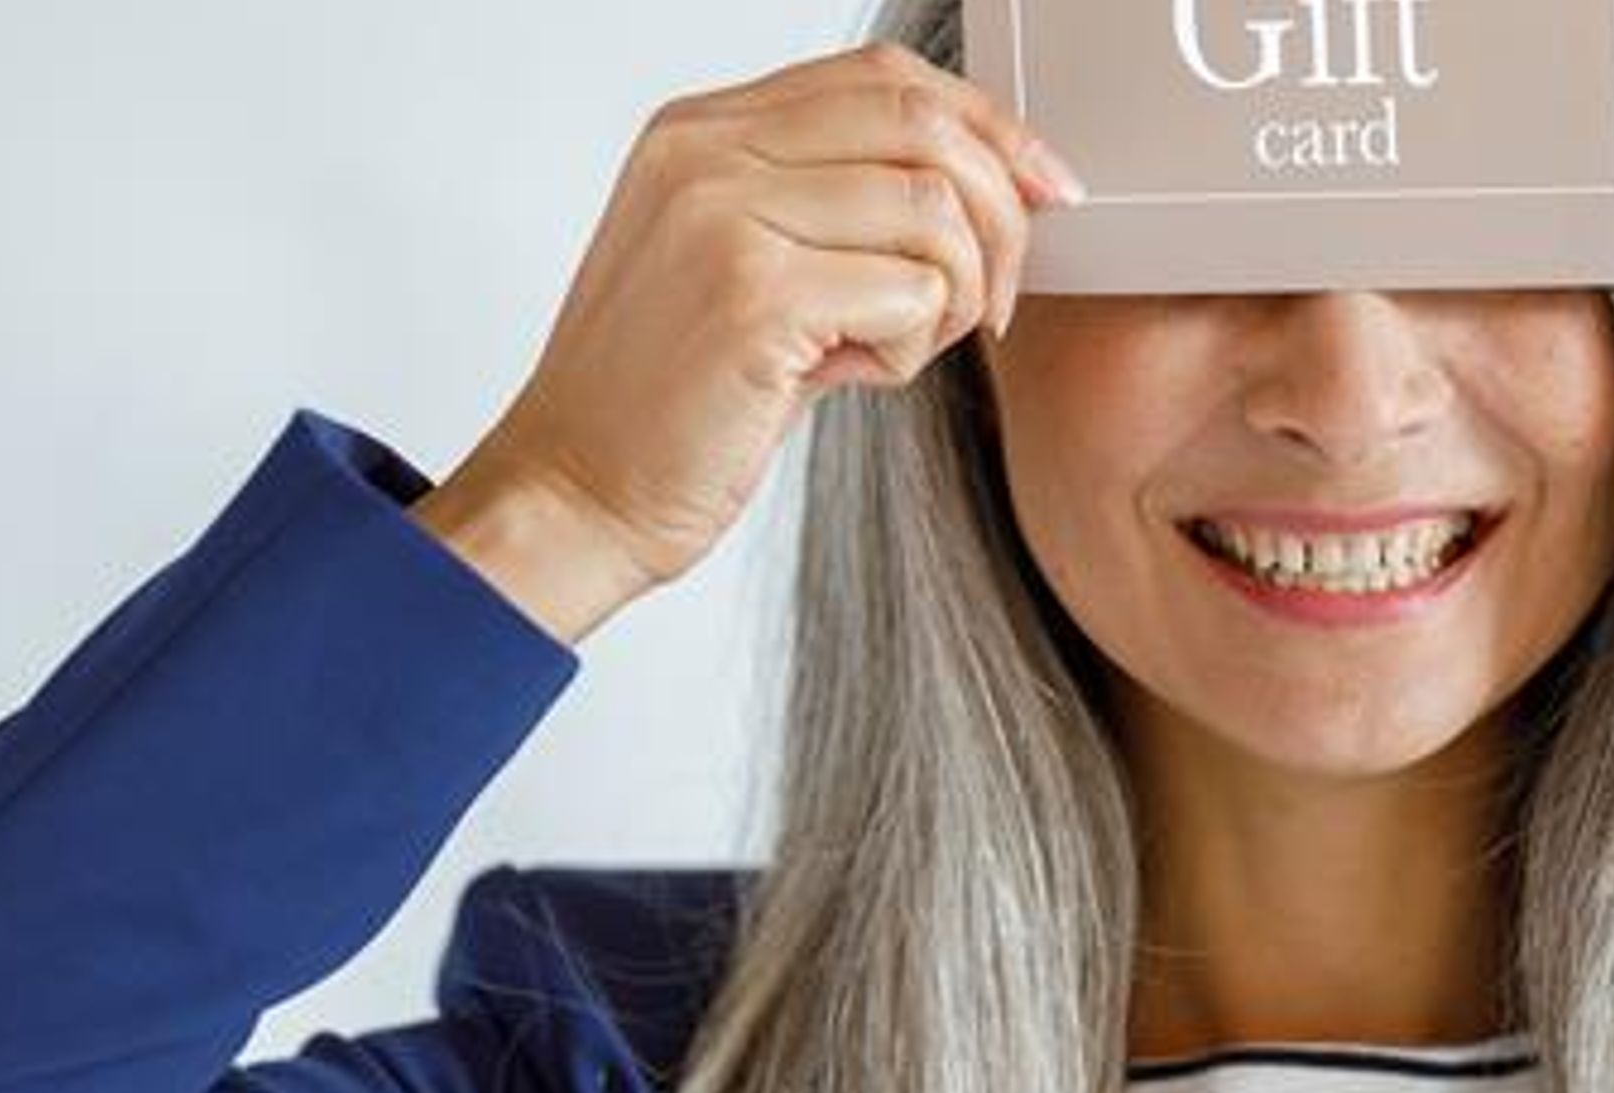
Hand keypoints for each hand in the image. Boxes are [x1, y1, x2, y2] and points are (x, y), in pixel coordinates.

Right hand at [412, 40, 1083, 644]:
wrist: (573, 494)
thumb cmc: (662, 402)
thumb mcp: (736, 268)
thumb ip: (829, 209)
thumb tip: (980, 189)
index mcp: (701, 131)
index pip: (885, 77)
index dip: (986, 125)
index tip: (1041, 188)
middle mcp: (707, 154)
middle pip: (924, 126)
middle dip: (999, 215)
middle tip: (990, 301)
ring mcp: (725, 216)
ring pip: (934, 210)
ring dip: (953, 296)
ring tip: (896, 350)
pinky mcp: (753, 297)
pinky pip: (912, 293)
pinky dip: (912, 351)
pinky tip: (852, 380)